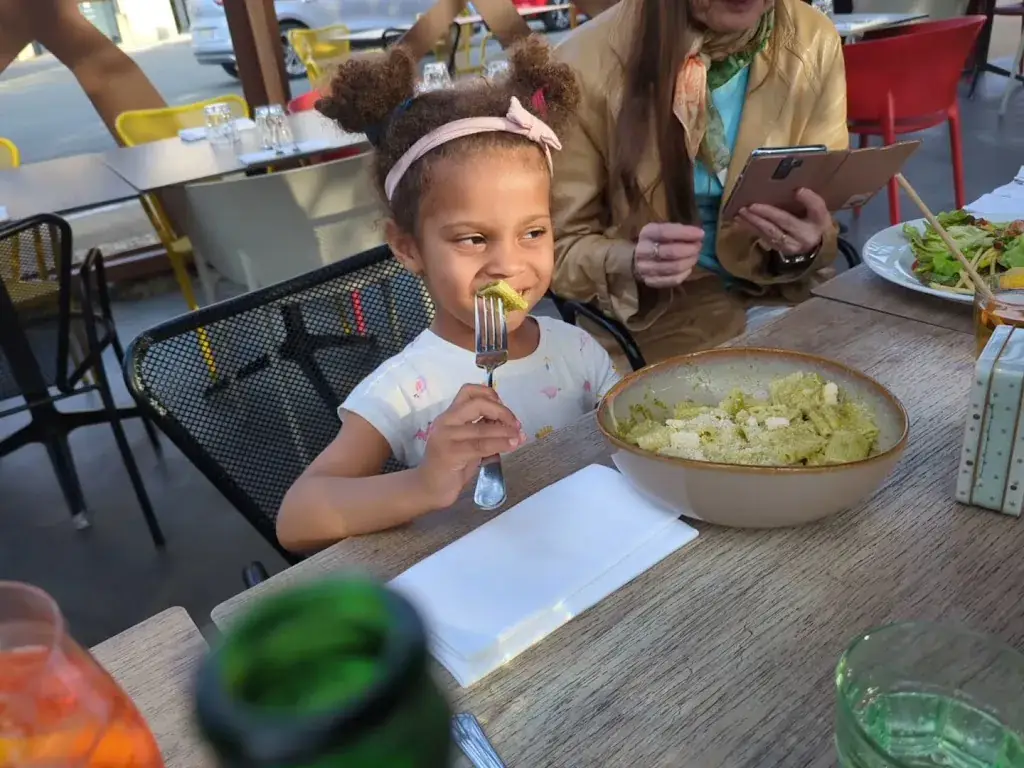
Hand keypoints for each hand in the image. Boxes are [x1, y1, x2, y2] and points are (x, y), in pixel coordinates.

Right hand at [413, 384, 524, 507]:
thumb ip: (483, 430)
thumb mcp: (468, 442)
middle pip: (477, 403)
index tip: (504, 408)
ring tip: (519, 437)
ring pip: (482, 427)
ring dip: (506, 431)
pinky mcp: (450, 453)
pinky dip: (501, 444)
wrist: (429, 489)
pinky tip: (512, 446)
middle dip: (502, 411)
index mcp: (450, 415)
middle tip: (516, 424)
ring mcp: (446, 436)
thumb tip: (509, 424)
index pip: (469, 391)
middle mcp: (446, 421)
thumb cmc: (450, 466)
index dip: (490, 394)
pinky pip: (481, 445)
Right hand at [632, 222, 704, 288]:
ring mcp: (646, 268)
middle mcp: (643, 251)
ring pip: (674, 267)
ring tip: (695, 257)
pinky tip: (688, 268)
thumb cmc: (654, 241)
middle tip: (698, 247)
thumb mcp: (661, 230)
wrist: (635, 259)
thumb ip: (677, 230)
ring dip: (689, 262)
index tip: (701, 234)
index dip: (685, 233)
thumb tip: (697, 234)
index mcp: (647, 234)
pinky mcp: (651, 281)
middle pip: (671, 252)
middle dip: (690, 249)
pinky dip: (684, 274)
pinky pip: (672, 280)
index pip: (665, 232)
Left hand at [737, 187, 831, 255]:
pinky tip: (741, 221)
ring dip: (750, 224)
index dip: (770, 213)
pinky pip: (762, 238)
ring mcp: (783, 248)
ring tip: (739, 213)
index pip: (785, 221)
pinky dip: (751, 228)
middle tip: (742, 208)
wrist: (819, 247)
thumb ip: (812, 202)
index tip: (754, 205)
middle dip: (755, 218)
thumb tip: (799, 190)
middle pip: (771, 229)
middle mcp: (793, 242)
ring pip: (764, 234)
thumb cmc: (818, 225)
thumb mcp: (821, 213)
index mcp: (805, 232)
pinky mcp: (776, 249)